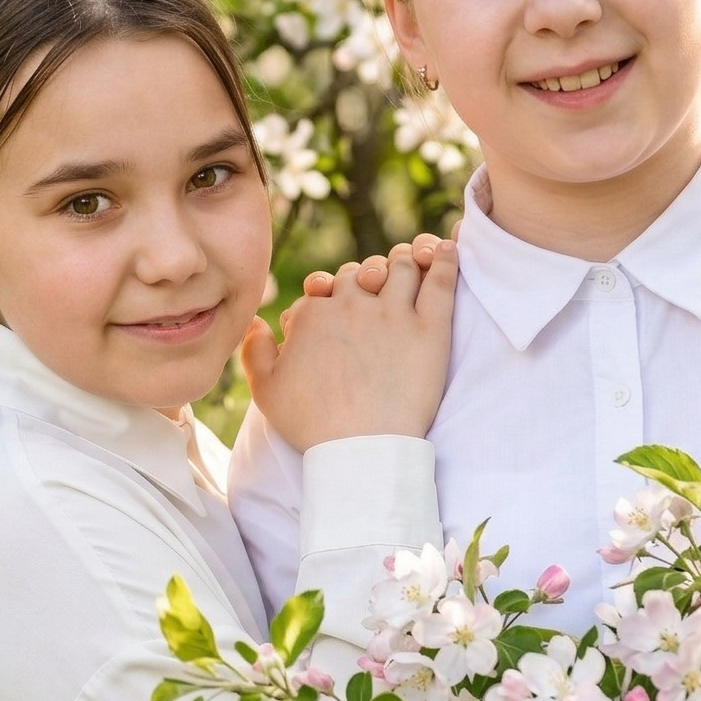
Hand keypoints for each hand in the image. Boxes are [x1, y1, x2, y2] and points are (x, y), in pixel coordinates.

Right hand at [242, 237, 455, 450]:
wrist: (360, 451)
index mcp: (313, 315)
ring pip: (399, 266)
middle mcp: (350, 305)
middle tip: (371, 294)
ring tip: (410, 265)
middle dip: (362, 278)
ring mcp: (392, 313)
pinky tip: (445, 248)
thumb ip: (255, 350)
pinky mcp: (429, 329)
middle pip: (358, 273)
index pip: (320, 291)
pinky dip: (443, 258)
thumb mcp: (266, 390)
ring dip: (402, 261)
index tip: (333, 320)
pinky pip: (440, 280)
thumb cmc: (312, 425)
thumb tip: (256, 323)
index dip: (325, 301)